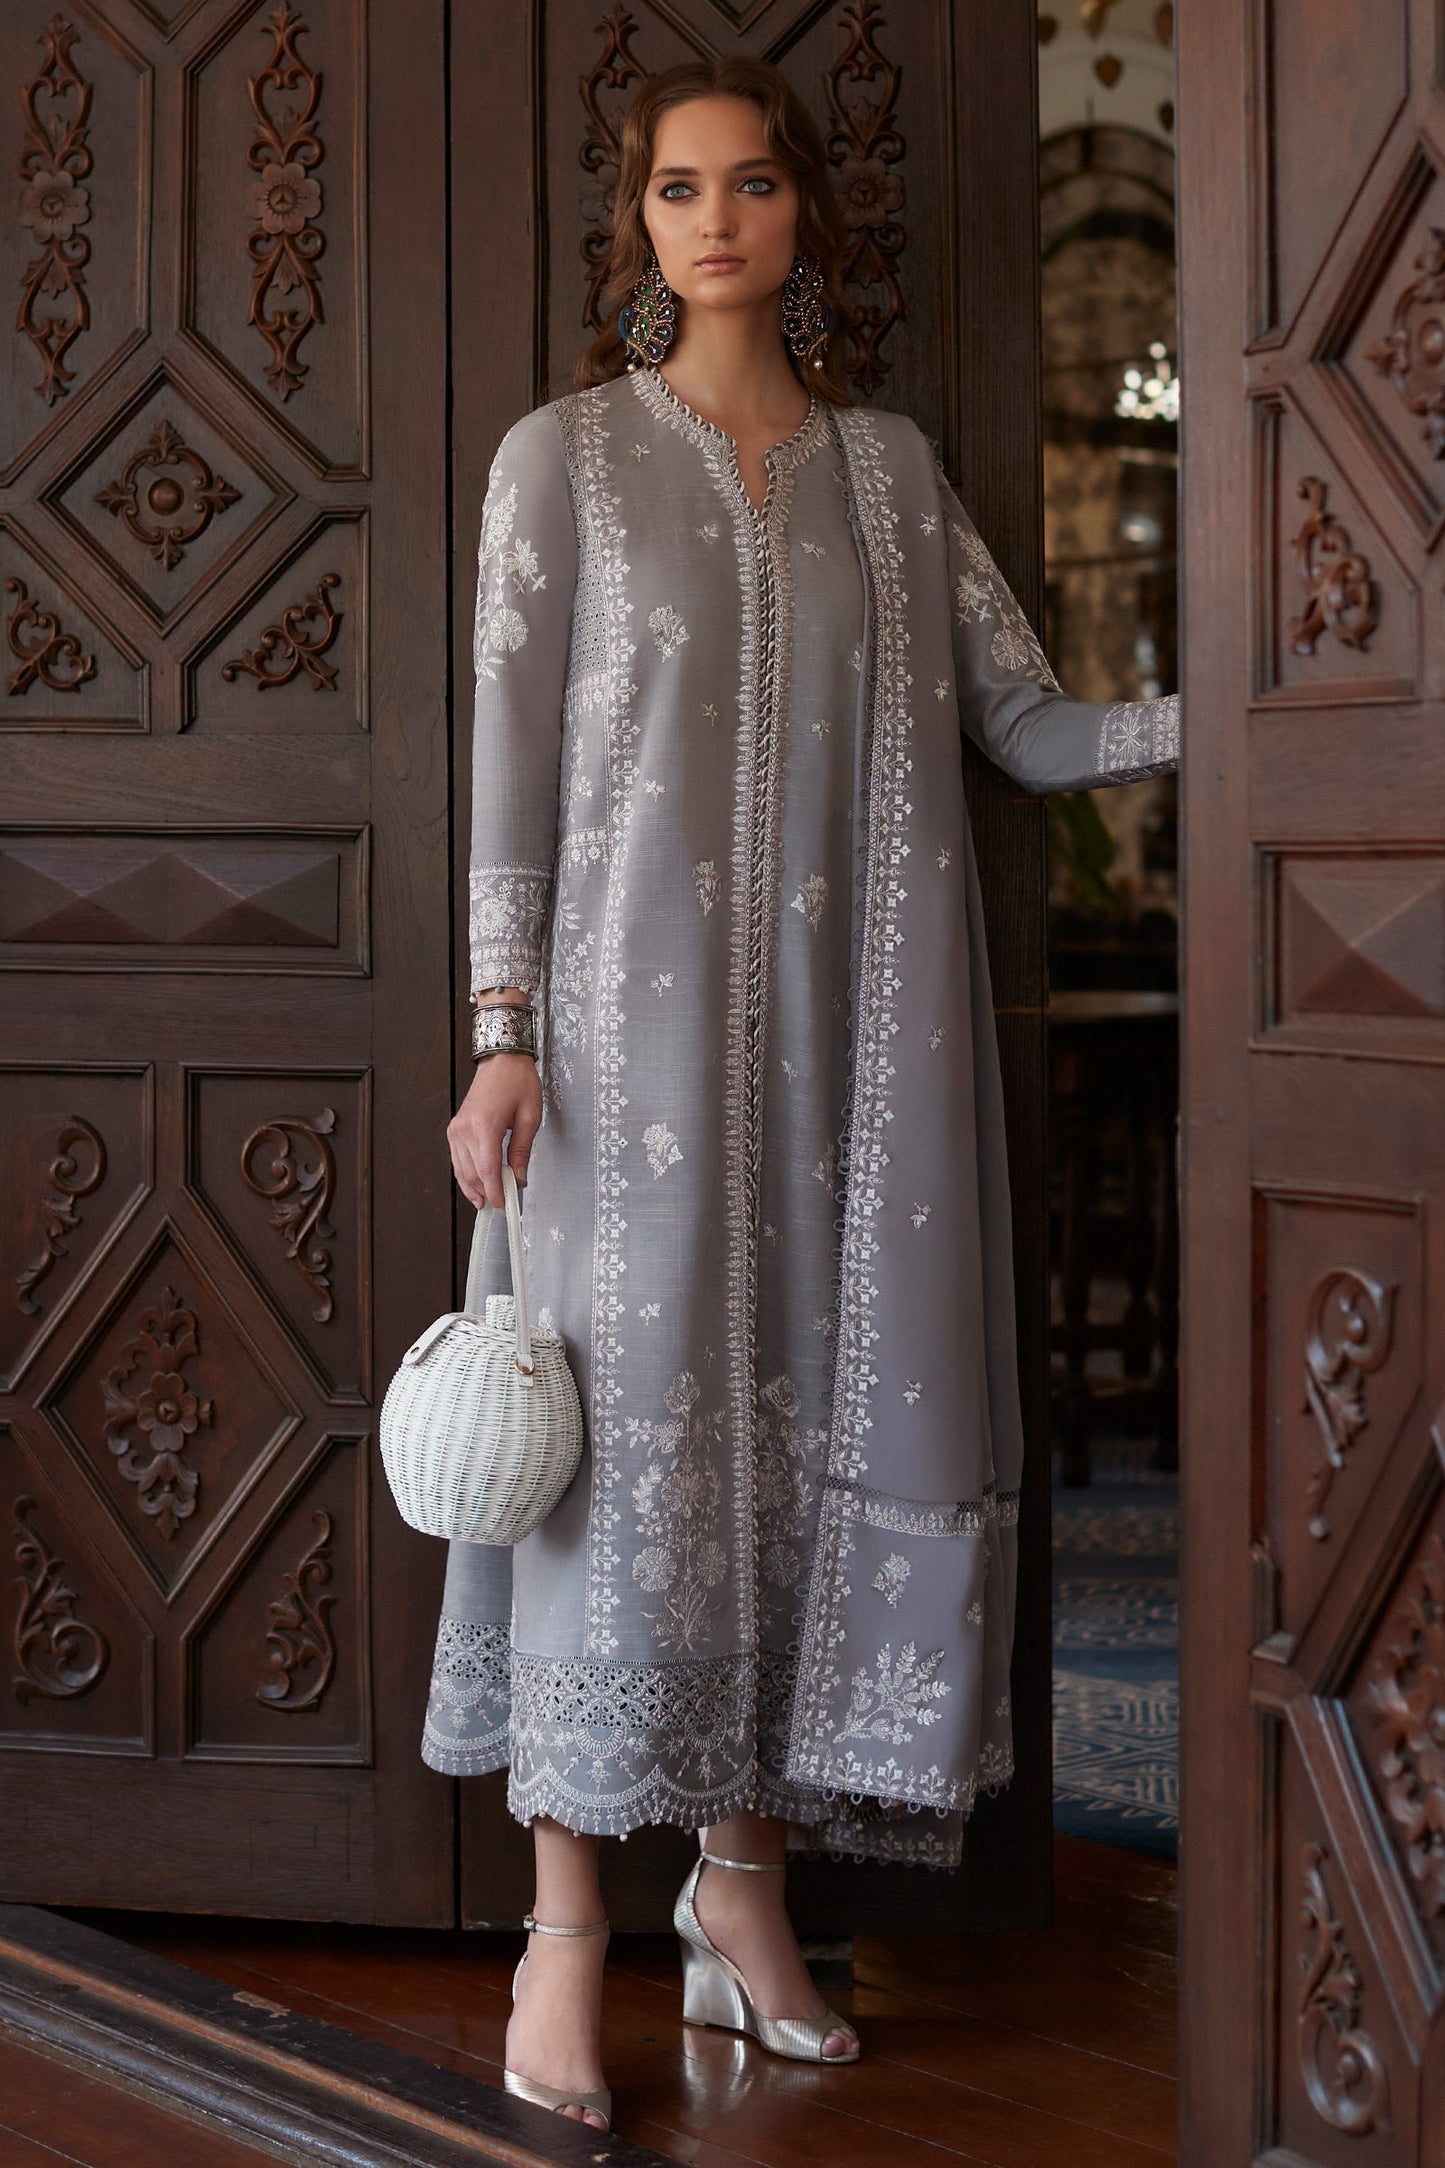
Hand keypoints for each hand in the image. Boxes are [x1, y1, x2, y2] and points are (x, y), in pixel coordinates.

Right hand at [448, 1054, 541, 1210]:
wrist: (502, 1060)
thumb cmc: (518, 1082)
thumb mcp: (530, 1118)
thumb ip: (522, 1151)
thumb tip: (519, 1178)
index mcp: (485, 1126)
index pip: (488, 1170)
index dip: (496, 1192)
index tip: (504, 1206)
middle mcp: (465, 1129)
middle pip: (473, 1174)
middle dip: (488, 1193)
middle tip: (504, 1206)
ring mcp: (456, 1129)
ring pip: (462, 1170)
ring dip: (475, 1188)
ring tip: (489, 1201)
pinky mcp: (454, 1129)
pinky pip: (458, 1159)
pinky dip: (467, 1175)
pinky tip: (476, 1186)